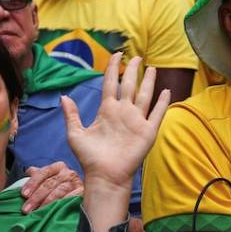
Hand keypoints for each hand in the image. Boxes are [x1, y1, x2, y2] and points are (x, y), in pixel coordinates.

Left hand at [20, 162, 83, 213]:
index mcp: (58, 167)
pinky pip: (71, 198)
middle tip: (26, 209)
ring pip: (59, 191)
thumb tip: (27, 172)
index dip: (32, 183)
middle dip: (36, 197)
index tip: (23, 194)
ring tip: (37, 212)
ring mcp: (77, 183)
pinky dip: (61, 204)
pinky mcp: (83, 193)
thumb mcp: (49, 179)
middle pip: (50, 184)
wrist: (81, 194)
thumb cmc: (59, 187)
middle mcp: (68, 173)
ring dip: (47, 202)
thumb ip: (37, 175)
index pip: (43, 173)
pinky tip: (54, 211)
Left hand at [62, 54, 169, 188]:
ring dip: (149, 82)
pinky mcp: (147, 132)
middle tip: (138, 56)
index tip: (117, 54)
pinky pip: (157, 114)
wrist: (104, 176)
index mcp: (107, 110)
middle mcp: (123, 112)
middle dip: (133, 70)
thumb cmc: (90, 158)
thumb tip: (64, 97)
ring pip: (144, 95)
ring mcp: (136, 121)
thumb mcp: (75, 134)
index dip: (114, 68)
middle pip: (130, 85)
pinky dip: (162, 103)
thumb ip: (71, 115)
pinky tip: (166, 91)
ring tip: (152, 68)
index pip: (111, 83)